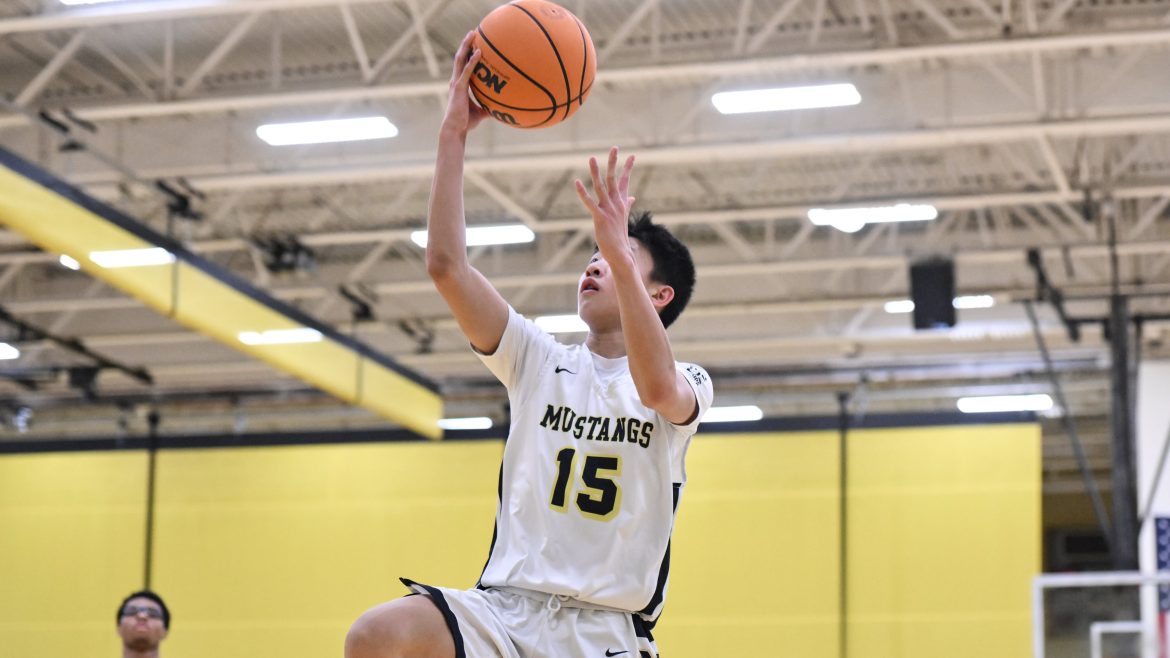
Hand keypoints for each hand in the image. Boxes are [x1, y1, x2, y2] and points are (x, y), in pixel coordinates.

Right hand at [443, 31, 488, 133]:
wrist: (456, 129)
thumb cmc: (467, 123)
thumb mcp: (481, 113)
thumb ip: (490, 107)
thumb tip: (502, 109)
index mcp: (460, 85)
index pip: (463, 65)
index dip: (467, 54)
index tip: (475, 43)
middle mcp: (456, 80)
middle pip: (460, 58)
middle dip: (466, 44)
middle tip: (473, 32)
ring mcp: (456, 83)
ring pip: (460, 59)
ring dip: (466, 46)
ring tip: (473, 34)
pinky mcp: (459, 88)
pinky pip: (467, 71)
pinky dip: (473, 61)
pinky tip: (479, 52)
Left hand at [575, 146, 636, 265]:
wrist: (621, 254)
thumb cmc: (619, 236)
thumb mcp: (623, 217)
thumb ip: (626, 204)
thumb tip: (631, 197)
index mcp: (621, 203)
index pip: (625, 181)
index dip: (627, 168)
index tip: (632, 155)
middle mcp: (616, 204)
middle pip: (614, 178)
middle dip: (614, 162)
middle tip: (615, 147)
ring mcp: (608, 210)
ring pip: (601, 186)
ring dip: (596, 172)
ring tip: (591, 158)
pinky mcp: (600, 218)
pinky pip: (589, 202)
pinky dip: (582, 192)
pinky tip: (576, 182)